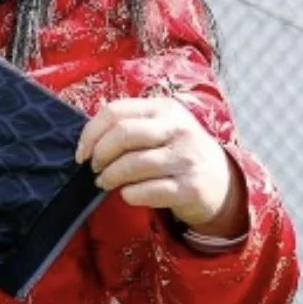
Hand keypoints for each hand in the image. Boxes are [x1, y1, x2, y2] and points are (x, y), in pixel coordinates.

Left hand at [75, 97, 245, 235]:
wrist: (220, 181)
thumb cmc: (178, 152)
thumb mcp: (161, 128)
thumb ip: (130, 125)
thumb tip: (88, 140)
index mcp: (165, 109)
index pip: (116, 112)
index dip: (91, 134)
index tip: (82, 153)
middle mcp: (178, 129)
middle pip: (123, 135)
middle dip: (100, 155)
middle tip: (94, 168)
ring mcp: (186, 158)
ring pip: (133, 165)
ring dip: (110, 177)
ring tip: (105, 182)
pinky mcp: (190, 188)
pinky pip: (147, 191)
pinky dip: (129, 195)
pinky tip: (128, 194)